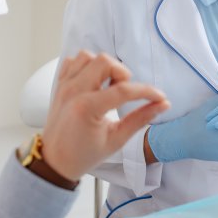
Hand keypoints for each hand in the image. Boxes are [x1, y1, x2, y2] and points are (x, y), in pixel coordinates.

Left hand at [42, 51, 169, 180]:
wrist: (55, 161)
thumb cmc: (84, 154)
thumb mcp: (116, 140)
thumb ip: (140, 119)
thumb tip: (162, 105)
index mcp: (87, 108)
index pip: (124, 90)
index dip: (147, 92)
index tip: (159, 97)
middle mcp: (74, 92)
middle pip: (104, 62)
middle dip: (122, 73)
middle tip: (124, 91)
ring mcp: (64, 85)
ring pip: (88, 56)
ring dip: (104, 67)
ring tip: (108, 86)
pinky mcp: (60, 83)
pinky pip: (74, 61)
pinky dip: (87, 66)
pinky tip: (94, 82)